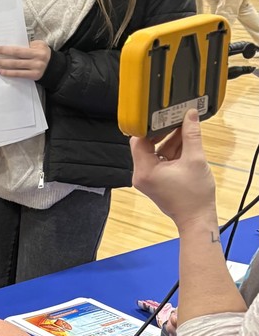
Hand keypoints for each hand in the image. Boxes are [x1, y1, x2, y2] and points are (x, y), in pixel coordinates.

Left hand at [0, 40, 50, 80]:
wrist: (55, 66)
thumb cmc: (44, 53)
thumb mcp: (40, 45)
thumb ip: (28, 44)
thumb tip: (12, 46)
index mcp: (37, 50)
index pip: (18, 49)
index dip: (5, 49)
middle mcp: (36, 59)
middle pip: (16, 58)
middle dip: (2, 57)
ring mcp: (35, 68)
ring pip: (16, 66)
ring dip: (3, 65)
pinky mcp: (34, 76)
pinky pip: (19, 74)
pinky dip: (9, 73)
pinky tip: (1, 72)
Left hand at [130, 110, 216, 227]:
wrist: (197, 219)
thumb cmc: (194, 198)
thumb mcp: (195, 160)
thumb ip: (191, 135)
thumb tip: (189, 116)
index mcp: (144, 170)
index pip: (139, 139)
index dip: (152, 126)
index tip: (164, 116)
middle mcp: (141, 174)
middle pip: (147, 144)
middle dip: (164, 132)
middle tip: (177, 120)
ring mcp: (147, 178)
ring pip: (155, 151)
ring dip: (170, 141)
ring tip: (185, 130)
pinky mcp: (155, 180)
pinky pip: (160, 159)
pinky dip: (172, 151)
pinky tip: (185, 143)